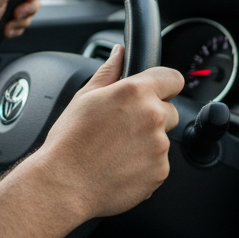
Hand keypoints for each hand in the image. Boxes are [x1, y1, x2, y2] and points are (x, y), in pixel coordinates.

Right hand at [32, 44, 183, 218]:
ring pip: (161, 139)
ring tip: (115, 150)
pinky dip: (144, 165)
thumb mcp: (85, 97)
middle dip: (152, 116)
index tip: (156, 91)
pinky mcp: (160, 172)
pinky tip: (119, 165)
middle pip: (169, 111)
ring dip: (146, 142)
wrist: (65, 183)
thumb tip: (119, 54)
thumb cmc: (70, 141)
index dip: (164, 84)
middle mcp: (153, 117)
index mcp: (136, 92)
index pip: (173, 78)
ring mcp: (159, 146)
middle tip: (122, 127)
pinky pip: (158, 164)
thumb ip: (109, 71)